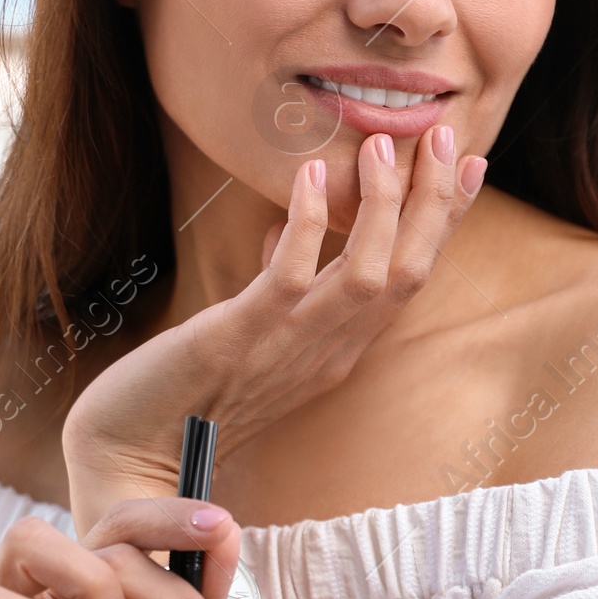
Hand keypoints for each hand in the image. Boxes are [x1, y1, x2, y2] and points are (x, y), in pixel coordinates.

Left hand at [62, 125, 485, 527]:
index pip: (409, 280)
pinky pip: (289, 276)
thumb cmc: (181, 399)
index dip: (445, 222)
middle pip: (408, 274)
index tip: (471, 166)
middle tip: (448, 136)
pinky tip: (309, 174)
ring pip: (367, 275)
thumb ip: (278, 293)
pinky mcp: (235, 340)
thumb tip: (285, 234)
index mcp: (334, 355)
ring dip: (385, 206)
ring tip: (385, 145)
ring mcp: (284, 350)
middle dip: (437, 203)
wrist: (126, 462)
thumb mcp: (248, 337)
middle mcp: (324, 355)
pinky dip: (307, 222)